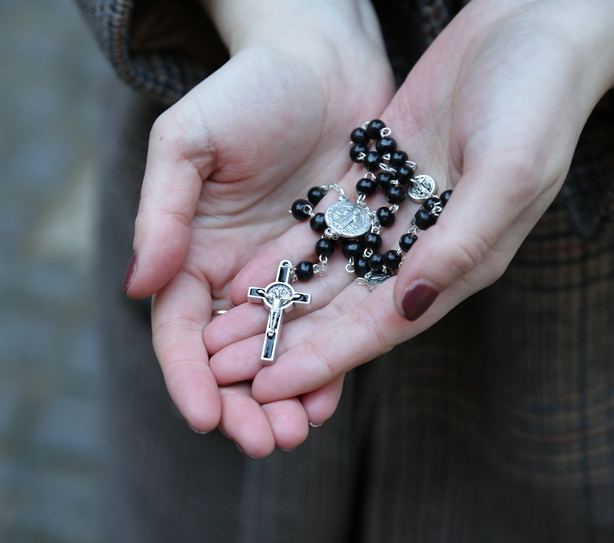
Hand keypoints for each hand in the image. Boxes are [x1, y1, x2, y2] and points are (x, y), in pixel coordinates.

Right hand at [123, 0, 395, 454]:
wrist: (320, 60)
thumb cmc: (245, 91)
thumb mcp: (187, 143)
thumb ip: (162, 215)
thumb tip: (136, 287)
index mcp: (189, 252)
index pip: (181, 330)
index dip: (188, 376)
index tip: (205, 415)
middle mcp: (234, 274)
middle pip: (229, 356)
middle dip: (242, 403)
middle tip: (263, 441)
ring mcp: (285, 276)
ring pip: (279, 352)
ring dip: (285, 397)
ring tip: (295, 435)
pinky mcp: (335, 266)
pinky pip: (328, 325)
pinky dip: (328, 364)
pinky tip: (332, 396)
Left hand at [206, 0, 613, 456]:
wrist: (529, 28)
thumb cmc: (535, 100)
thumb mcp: (507, 173)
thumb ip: (459, 244)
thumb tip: (407, 306)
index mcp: (458, 262)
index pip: (378, 327)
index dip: (323, 359)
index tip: (270, 385)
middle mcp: (420, 250)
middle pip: (341, 312)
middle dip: (285, 341)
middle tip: (226, 368)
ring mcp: (394, 215)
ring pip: (324, 275)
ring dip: (276, 307)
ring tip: (223, 332)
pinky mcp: (374, 180)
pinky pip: (322, 228)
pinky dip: (285, 255)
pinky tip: (245, 276)